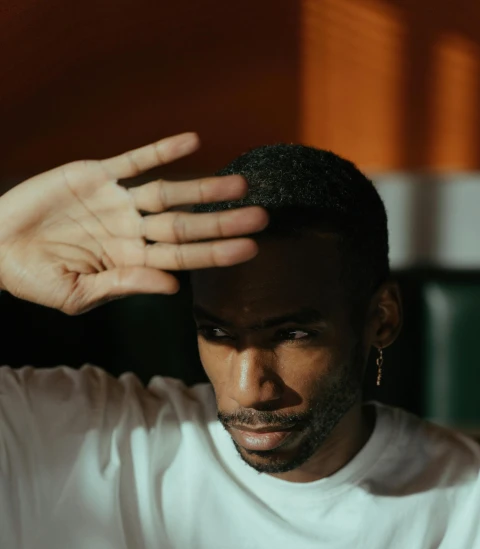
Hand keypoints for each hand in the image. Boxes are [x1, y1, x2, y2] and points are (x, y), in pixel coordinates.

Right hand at [0, 132, 267, 313]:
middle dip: (222, 222)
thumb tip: (172, 285)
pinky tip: (191, 141)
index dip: (216, 253)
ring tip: (238, 183)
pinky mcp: (96, 176)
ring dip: (202, 187)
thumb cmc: (35, 280)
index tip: (250, 249)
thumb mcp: (77, 295)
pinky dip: (161, 151)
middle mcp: (132, 232)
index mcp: (131, 263)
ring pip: (168, 193)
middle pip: (186, 226)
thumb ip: (124, 285)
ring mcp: (117, 203)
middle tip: (262, 216)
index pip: (184, 259)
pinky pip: (134, 160)